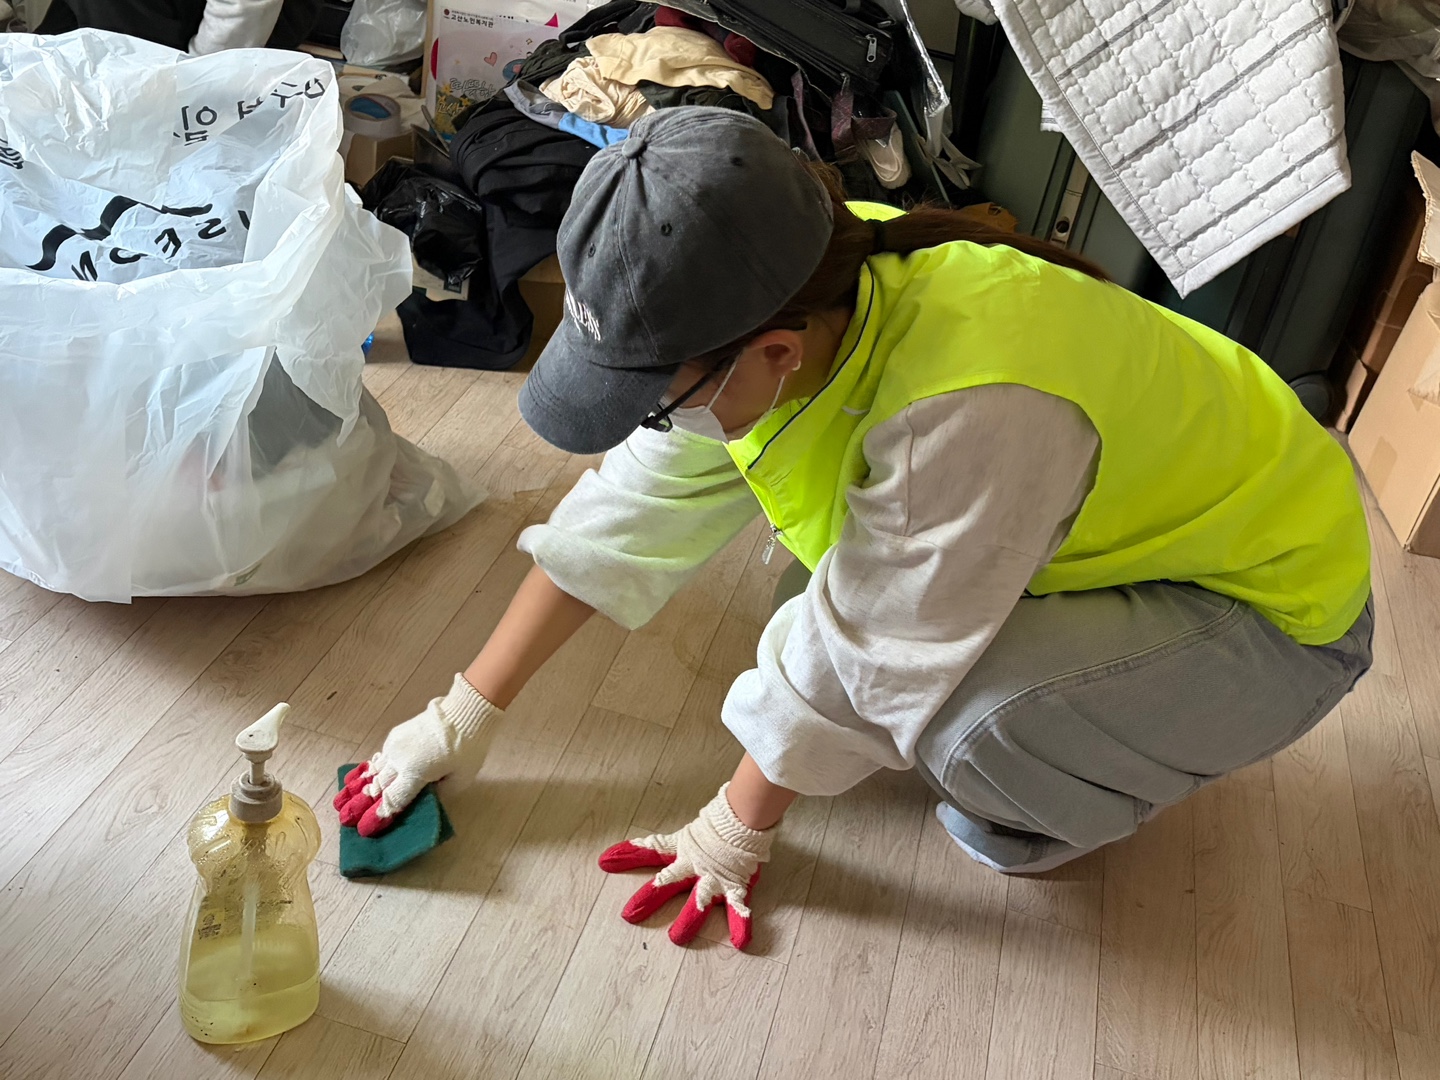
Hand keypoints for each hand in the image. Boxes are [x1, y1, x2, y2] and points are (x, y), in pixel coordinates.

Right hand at [333, 674, 499, 836]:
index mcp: (414, 774)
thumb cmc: (468, 748)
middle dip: (361, 805)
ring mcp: (394, 746)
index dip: (378, 817)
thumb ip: (437, 794)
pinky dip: (370, 770)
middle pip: (377, 788)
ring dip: (360, 787)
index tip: (365, 830)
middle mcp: (399, 761)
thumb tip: (421, 800)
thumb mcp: (459, 779)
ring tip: (342, 801)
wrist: (463, 712)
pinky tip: (362, 777)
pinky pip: (380, 758)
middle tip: (345, 820)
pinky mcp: (395, 736)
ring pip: (374, 772)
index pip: (392, 801)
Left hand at [598, 783, 772, 949]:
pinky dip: (741, 925)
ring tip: (676, 938)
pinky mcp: (735, 887)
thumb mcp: (690, 834)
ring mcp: (714, 879)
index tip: (604, 861)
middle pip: (666, 882)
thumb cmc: (720, 824)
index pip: (650, 851)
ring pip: (697, 903)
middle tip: (628, 915)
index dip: (627, 855)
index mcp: (682, 851)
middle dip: (647, 899)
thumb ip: (670, 844)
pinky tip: (741, 943)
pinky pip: (739, 909)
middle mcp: (694, 867)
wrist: (747, 818)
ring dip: (687, 921)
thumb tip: (637, 845)